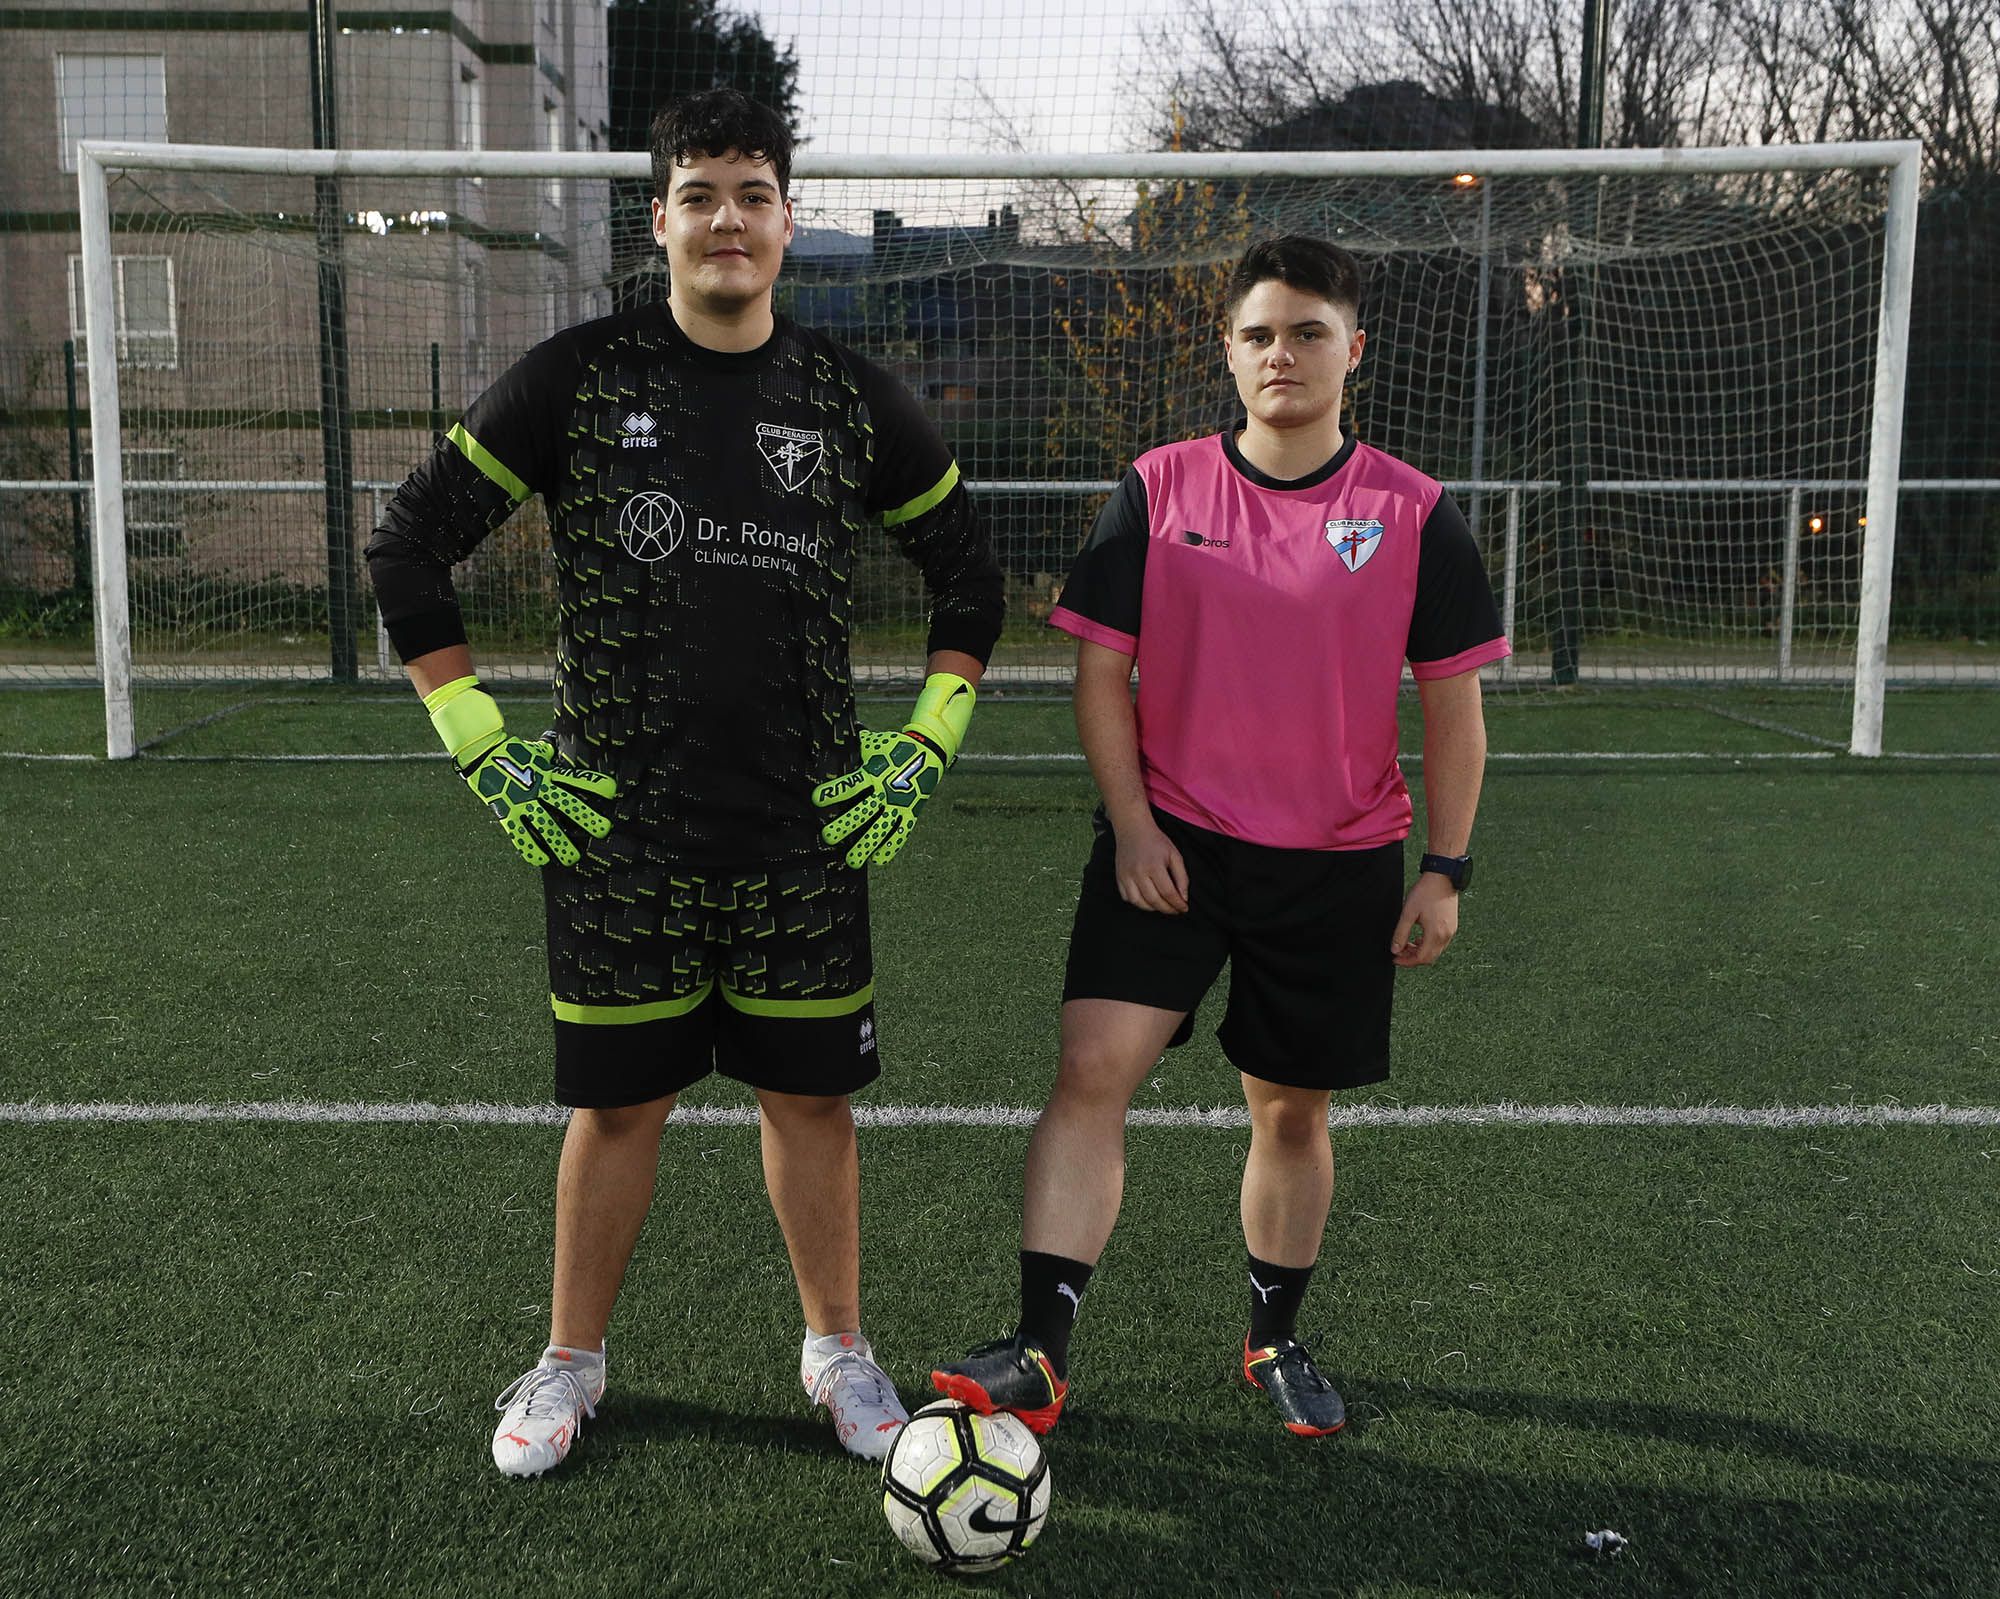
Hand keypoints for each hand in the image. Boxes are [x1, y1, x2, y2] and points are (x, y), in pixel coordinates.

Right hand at [423, 675, 615, 868]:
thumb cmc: (512, 752)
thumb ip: (550, 753)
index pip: (576, 778)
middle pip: (567, 804)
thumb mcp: (535, 751)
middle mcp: (538, 787)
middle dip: (586, 818)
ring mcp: (522, 801)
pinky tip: (542, 861)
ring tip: (573, 858)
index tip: (612, 791)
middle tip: (604, 830)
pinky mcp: (506, 812)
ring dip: (560, 843)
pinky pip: (520, 834)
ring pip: (546, 825)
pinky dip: (531, 848)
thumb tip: (559, 747)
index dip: (593, 783)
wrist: (480, 752)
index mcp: (548, 772)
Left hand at [812, 729, 946, 867]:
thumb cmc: (897, 746)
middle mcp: (885, 791)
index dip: (834, 792)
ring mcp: (899, 804)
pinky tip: (878, 860)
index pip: (850, 785)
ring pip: (880, 829)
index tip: (816, 799)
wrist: (930, 750)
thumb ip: (859, 746)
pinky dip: (891, 847)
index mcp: (874, 773)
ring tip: (852, 861)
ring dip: (866, 846)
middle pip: (862, 812)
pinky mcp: (912, 812)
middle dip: (845, 826)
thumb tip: (841, 736)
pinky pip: (901, 833)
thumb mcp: (876, 743)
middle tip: (828, 837)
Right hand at [1114, 818, 1188, 913]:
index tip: (1184, 908)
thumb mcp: (1175, 855)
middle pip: (1154, 900)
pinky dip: (1138, 902)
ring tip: (1162, 905)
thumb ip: (1182, 877)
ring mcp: (1126, 876)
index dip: (1177, 904)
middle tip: (1175, 910)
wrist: (1133, 829)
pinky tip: (1147, 899)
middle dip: (1167, 909)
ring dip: (1153, 908)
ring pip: (1139, 903)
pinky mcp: (1119, 877)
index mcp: (1154, 866)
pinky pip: (1127, 898)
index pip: (1168, 893)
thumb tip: (1183, 898)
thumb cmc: (1156, 842)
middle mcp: (1138, 873)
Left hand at [1391, 873, 1459, 965]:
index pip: (1421, 958)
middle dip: (1412, 958)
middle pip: (1429, 958)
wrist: (1443, 878)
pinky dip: (1428, 945)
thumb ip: (1401, 933)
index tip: (1395, 958)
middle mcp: (1446, 936)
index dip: (1406, 961)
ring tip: (1406, 944)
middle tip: (1399, 952)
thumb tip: (1395, 950)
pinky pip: (1440, 943)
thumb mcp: (1408, 913)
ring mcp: (1451, 931)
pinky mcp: (1452, 926)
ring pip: (1435, 951)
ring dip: (1420, 951)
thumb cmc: (1425, 892)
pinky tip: (1419, 937)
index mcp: (1435, 934)